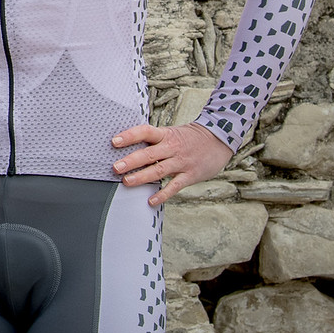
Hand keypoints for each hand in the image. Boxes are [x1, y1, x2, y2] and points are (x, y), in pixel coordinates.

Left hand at [112, 121, 233, 206]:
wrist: (219, 140)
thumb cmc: (189, 137)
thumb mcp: (171, 133)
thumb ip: (154, 140)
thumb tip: (128, 147)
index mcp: (166, 134)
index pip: (145, 132)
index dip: (129, 136)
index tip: (114, 141)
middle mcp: (172, 147)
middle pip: (149, 154)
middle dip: (131, 161)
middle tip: (115, 167)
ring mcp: (182, 162)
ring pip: (159, 170)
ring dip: (142, 177)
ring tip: (127, 182)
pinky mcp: (190, 175)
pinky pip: (175, 186)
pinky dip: (163, 194)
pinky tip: (151, 200)